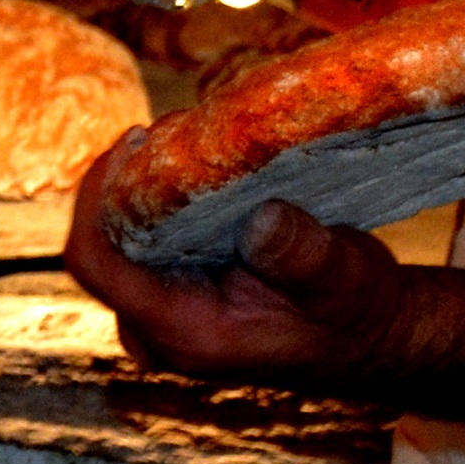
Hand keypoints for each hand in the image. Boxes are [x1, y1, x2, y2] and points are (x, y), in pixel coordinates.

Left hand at [63, 145, 397, 381]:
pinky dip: (159, 196)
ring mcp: (160, 311)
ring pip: (119, 235)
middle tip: (173, 128)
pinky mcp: (173, 291)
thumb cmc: (356, 311)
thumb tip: (259, 220)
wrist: (369, 336)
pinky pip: (141, 237)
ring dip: (143, 183)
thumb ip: (302, 255)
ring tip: (188, 136)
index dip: (95, 197)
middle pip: (101, 241)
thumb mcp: (344, 278)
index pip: (96, 264)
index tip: (132, 141)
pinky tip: (195, 162)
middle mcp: (157, 328)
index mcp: (184, 332)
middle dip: (126, 178)